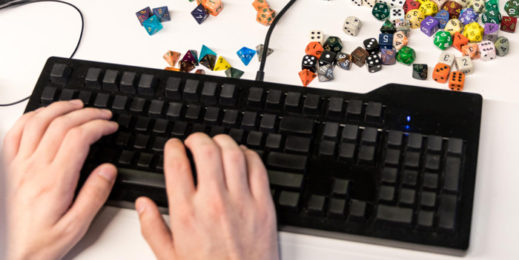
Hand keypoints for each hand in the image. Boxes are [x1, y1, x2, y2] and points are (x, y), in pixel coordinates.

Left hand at [3, 100, 118, 259]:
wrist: (7, 252)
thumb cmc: (37, 243)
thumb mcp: (75, 227)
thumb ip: (94, 196)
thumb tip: (108, 170)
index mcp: (53, 182)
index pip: (78, 138)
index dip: (98, 125)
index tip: (110, 126)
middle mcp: (32, 168)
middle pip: (60, 125)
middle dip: (86, 113)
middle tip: (102, 114)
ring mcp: (15, 165)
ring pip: (37, 122)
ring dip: (59, 108)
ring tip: (76, 106)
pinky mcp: (5, 167)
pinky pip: (15, 132)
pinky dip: (31, 117)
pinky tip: (42, 115)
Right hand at [136, 133, 278, 259]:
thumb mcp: (169, 257)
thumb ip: (152, 228)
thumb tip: (142, 205)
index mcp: (187, 214)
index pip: (177, 165)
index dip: (173, 148)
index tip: (174, 147)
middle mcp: (214, 202)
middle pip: (205, 150)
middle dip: (197, 139)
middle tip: (194, 142)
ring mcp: (241, 201)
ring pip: (233, 153)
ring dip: (222, 142)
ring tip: (216, 144)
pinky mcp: (263, 205)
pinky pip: (257, 167)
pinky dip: (248, 155)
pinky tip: (241, 157)